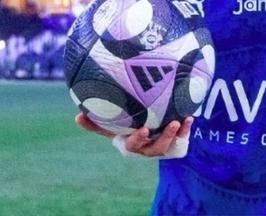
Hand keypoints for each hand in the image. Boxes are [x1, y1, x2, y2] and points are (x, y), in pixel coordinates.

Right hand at [75, 113, 193, 156]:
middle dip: (164, 138)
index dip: (138, 139)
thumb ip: (96, 123)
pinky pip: (181, 136)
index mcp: (131, 144)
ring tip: (180, 120)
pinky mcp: (173, 141)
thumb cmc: (124, 128)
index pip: (133, 145)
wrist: (145, 131)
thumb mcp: (111, 126)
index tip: (143, 129)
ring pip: (169, 144)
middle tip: (170, 124)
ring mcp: (161, 145)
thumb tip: (77, 116)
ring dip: (176, 133)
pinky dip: (185, 128)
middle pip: (155, 148)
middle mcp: (147, 147)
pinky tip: (189, 117)